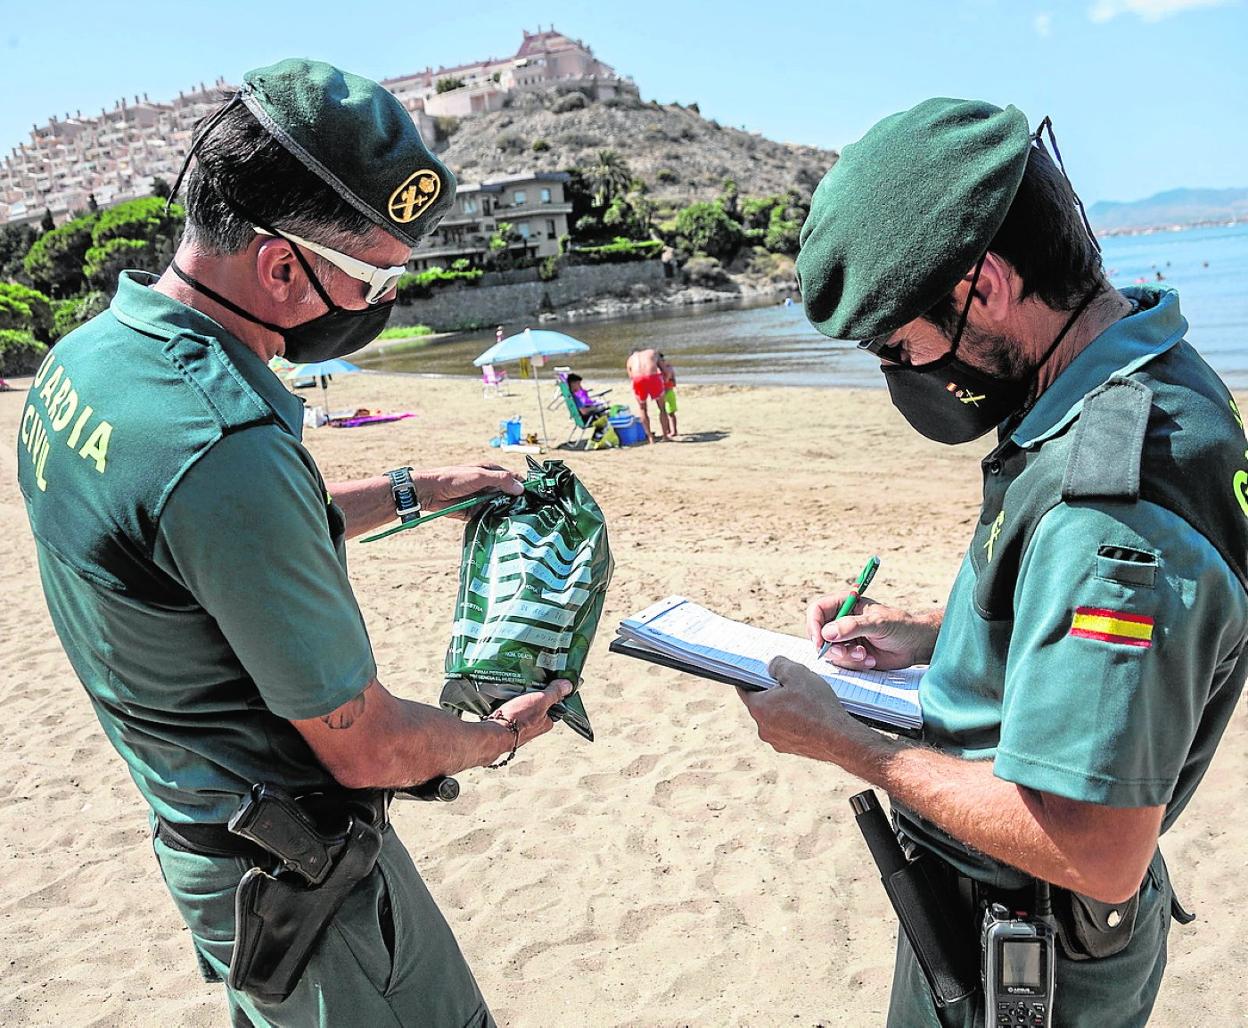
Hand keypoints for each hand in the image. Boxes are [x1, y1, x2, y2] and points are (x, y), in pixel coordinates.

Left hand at [413, 464, 523, 517]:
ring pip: (501, 506)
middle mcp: (489, 486)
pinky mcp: (476, 511)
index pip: (513, 479)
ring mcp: (483, 499)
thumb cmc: (453, 478)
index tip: (533, 496)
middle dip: (516, 502)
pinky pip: (490, 516)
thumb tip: (521, 488)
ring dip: (506, 512)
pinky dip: (495, 520)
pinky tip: (503, 525)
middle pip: (509, 494)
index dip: (523, 486)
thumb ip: (501, 480)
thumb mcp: (479, 475)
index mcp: (491, 472)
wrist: (430, 492)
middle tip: (527, 511)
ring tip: (518, 520)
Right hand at [493, 679, 573, 747]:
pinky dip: (508, 704)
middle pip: (536, 706)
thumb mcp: (540, 700)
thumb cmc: (519, 719)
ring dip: (518, 699)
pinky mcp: (506, 725)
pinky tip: (504, 697)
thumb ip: (554, 693)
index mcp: (546, 723)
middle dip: (531, 695)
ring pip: (522, 708)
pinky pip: (509, 711)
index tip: (545, 683)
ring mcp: (519, 727)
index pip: (553, 706)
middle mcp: (534, 727)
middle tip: (527, 684)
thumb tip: (568, 685)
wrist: (495, 733)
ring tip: (514, 688)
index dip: (549, 693)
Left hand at [736, 657, 869, 761]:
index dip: (752, 678)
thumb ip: (778, 665)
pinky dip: (795, 722)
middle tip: (791, 685)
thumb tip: (771, 666)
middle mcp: (763, 728)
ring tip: (805, 701)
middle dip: (773, 693)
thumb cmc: (817, 705)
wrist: (840, 739)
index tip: (761, 672)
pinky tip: (811, 716)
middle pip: (762, 704)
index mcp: (759, 708)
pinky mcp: (791, 749)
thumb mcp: (797, 673)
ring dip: (785, 709)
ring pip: (776, 718)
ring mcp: (776, 741)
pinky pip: (788, 730)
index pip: (744, 689)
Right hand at [807, 593, 939, 670]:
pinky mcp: (851, 654)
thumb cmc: (901, 626)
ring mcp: (845, 639)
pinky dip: (855, 664)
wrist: (916, 645)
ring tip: (866, 655)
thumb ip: (852, 626)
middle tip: (848, 652)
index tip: (821, 641)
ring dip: (847, 657)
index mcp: (845, 604)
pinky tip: (870, 659)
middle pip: (819, 634)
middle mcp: (841, 621)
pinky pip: (842, 663)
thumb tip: (827, 633)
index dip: (813, 625)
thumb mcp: (877, 623)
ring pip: (830, 652)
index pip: (817, 610)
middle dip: (833, 647)